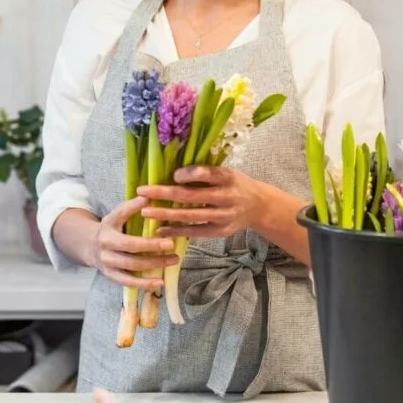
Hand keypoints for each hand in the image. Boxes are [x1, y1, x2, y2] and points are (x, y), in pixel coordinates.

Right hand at [89, 196, 177, 290]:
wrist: (90, 247)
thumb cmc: (112, 229)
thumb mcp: (117, 215)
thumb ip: (131, 207)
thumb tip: (149, 196)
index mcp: (108, 225)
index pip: (122, 215)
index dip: (134, 209)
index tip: (154, 208)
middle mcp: (105, 244)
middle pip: (130, 245)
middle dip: (152, 245)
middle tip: (171, 243)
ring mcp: (107, 262)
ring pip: (132, 265)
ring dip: (154, 264)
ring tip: (173, 260)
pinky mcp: (111, 276)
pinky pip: (128, 282)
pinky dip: (145, 284)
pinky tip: (160, 283)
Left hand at [137, 166, 264, 238]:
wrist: (259, 206)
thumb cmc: (234, 184)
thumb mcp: (226, 172)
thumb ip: (205, 172)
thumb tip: (170, 170)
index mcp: (228, 177)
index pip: (208, 173)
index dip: (190, 174)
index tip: (173, 175)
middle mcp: (227, 197)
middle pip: (193, 196)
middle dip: (165, 193)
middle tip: (143, 191)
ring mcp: (224, 216)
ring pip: (191, 216)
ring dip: (166, 214)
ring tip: (146, 212)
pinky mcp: (220, 231)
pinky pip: (195, 232)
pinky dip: (176, 231)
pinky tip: (160, 230)